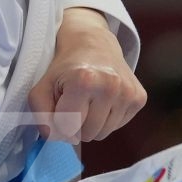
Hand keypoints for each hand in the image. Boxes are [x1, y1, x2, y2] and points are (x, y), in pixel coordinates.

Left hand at [29, 7, 144, 143]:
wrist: (93, 43)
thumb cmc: (65, 68)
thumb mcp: (42, 87)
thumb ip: (41, 117)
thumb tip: (59, 139)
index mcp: (84, 81)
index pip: (67, 128)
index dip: (59, 121)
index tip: (60, 105)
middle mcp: (110, 86)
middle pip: (88, 135)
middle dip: (77, 125)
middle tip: (75, 102)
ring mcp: (128, 92)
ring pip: (103, 134)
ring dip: (92, 124)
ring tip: (89, 101)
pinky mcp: (139, 98)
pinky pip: (118, 126)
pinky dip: (107, 119)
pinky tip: (103, 100)